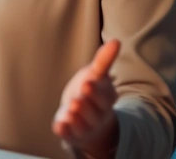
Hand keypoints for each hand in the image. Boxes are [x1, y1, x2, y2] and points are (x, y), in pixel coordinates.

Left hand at [53, 39, 120, 156]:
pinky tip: (59, 125)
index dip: (95, 92)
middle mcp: (98, 116)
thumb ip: (104, 61)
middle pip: (93, 112)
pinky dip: (65, 130)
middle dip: (85, 106)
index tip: (87, 83)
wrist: (84, 115)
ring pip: (82, 125)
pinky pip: (69, 134)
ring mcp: (85, 127)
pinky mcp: (72, 133)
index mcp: (106, 100)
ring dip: (76, 118)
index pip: (103, 97)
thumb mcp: (97, 75)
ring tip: (70, 109)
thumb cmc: (91, 89)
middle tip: (77, 99)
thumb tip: (116, 41)